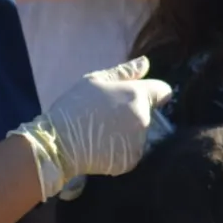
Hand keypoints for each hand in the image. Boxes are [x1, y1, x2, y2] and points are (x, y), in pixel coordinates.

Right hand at [13, 57, 171, 199]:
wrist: (60, 143)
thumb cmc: (75, 106)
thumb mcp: (95, 81)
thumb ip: (124, 72)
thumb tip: (145, 63)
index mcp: (137, 95)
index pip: (162, 91)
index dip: (151, 92)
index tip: (135, 96)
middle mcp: (144, 119)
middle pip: (150, 113)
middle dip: (135, 112)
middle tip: (107, 115)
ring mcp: (140, 142)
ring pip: (141, 133)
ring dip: (128, 132)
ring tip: (102, 131)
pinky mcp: (132, 160)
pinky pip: (133, 151)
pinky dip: (121, 149)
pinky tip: (102, 145)